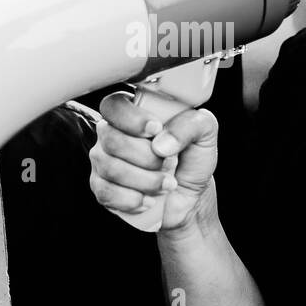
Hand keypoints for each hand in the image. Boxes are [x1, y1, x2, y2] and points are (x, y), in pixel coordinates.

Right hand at [89, 92, 219, 230]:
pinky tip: (149, 199)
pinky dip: (132, 200)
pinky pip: (105, 192)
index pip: (114, 105)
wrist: (190, 197)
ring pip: (110, 168)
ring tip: (166, 184)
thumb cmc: (193, 159)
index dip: (131, 118)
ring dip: (145, 181)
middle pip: (111, 139)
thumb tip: (161, 142)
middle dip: (146, 157)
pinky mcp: (101, 188)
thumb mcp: (205, 133)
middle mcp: (113, 133)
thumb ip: (191, 124)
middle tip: (169, 163)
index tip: (156, 129)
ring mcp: (103, 160)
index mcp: (135, 113)